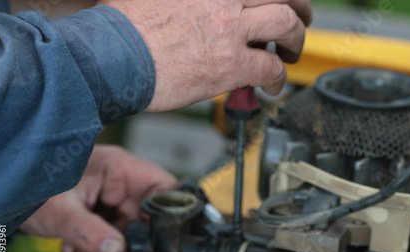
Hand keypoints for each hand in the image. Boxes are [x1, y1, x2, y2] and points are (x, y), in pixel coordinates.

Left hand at [20, 145, 176, 251]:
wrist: (4, 193)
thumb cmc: (28, 186)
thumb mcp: (62, 213)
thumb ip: (91, 233)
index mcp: (118, 167)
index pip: (162, 187)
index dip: (167, 212)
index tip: (155, 239)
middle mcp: (119, 179)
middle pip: (145, 213)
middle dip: (127, 239)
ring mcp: (109, 193)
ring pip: (128, 226)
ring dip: (108, 246)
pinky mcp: (100, 207)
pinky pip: (111, 230)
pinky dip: (97, 244)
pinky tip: (75, 249)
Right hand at [98, 0, 311, 111]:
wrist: (111, 57)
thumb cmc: (124, 28)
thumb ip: (192, 3)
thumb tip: (203, 12)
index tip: (274, 2)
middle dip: (298, 8)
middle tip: (298, 21)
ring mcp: (230, 27)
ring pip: (287, 23)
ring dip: (295, 40)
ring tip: (289, 55)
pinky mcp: (231, 64)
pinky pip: (271, 68)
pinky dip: (278, 79)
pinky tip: (272, 86)